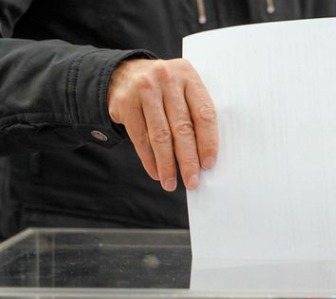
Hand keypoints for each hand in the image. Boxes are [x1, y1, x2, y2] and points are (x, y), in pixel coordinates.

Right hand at [107, 58, 217, 190]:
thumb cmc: (164, 88)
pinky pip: (140, 138)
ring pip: (160, 136)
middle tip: (192, 182)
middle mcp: (166, 79)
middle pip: (182, 128)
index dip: (208, 142)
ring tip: (171, 183)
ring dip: (167, 165)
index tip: (208, 165)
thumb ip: (195, 111)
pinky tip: (156, 173)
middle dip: (188, 160)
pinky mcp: (125, 103)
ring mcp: (144, 90)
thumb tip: (205, 155)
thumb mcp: (182, 88)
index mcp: (188, 75)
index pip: (204, 114)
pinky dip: (149, 160)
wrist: (123, 73)